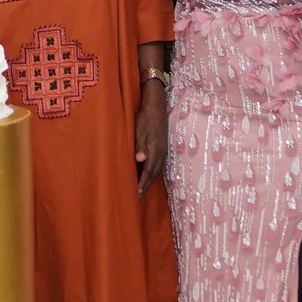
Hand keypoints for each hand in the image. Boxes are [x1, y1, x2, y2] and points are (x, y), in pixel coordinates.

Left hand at [134, 80, 168, 195]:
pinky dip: (152, 171)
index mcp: (155, 149)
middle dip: (147, 185)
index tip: (138, 193)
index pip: (148, 171)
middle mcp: (162, 152)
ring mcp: (164, 149)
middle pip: (154, 173)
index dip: (143, 183)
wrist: (156, 105)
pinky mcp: (162, 146)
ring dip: (150, 179)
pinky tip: (147, 173)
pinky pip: (158, 163)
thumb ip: (140, 145)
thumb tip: (140, 160)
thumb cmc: (145, 117)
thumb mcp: (140, 130)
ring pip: (157, 169)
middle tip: (139, 196)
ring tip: (142, 188)